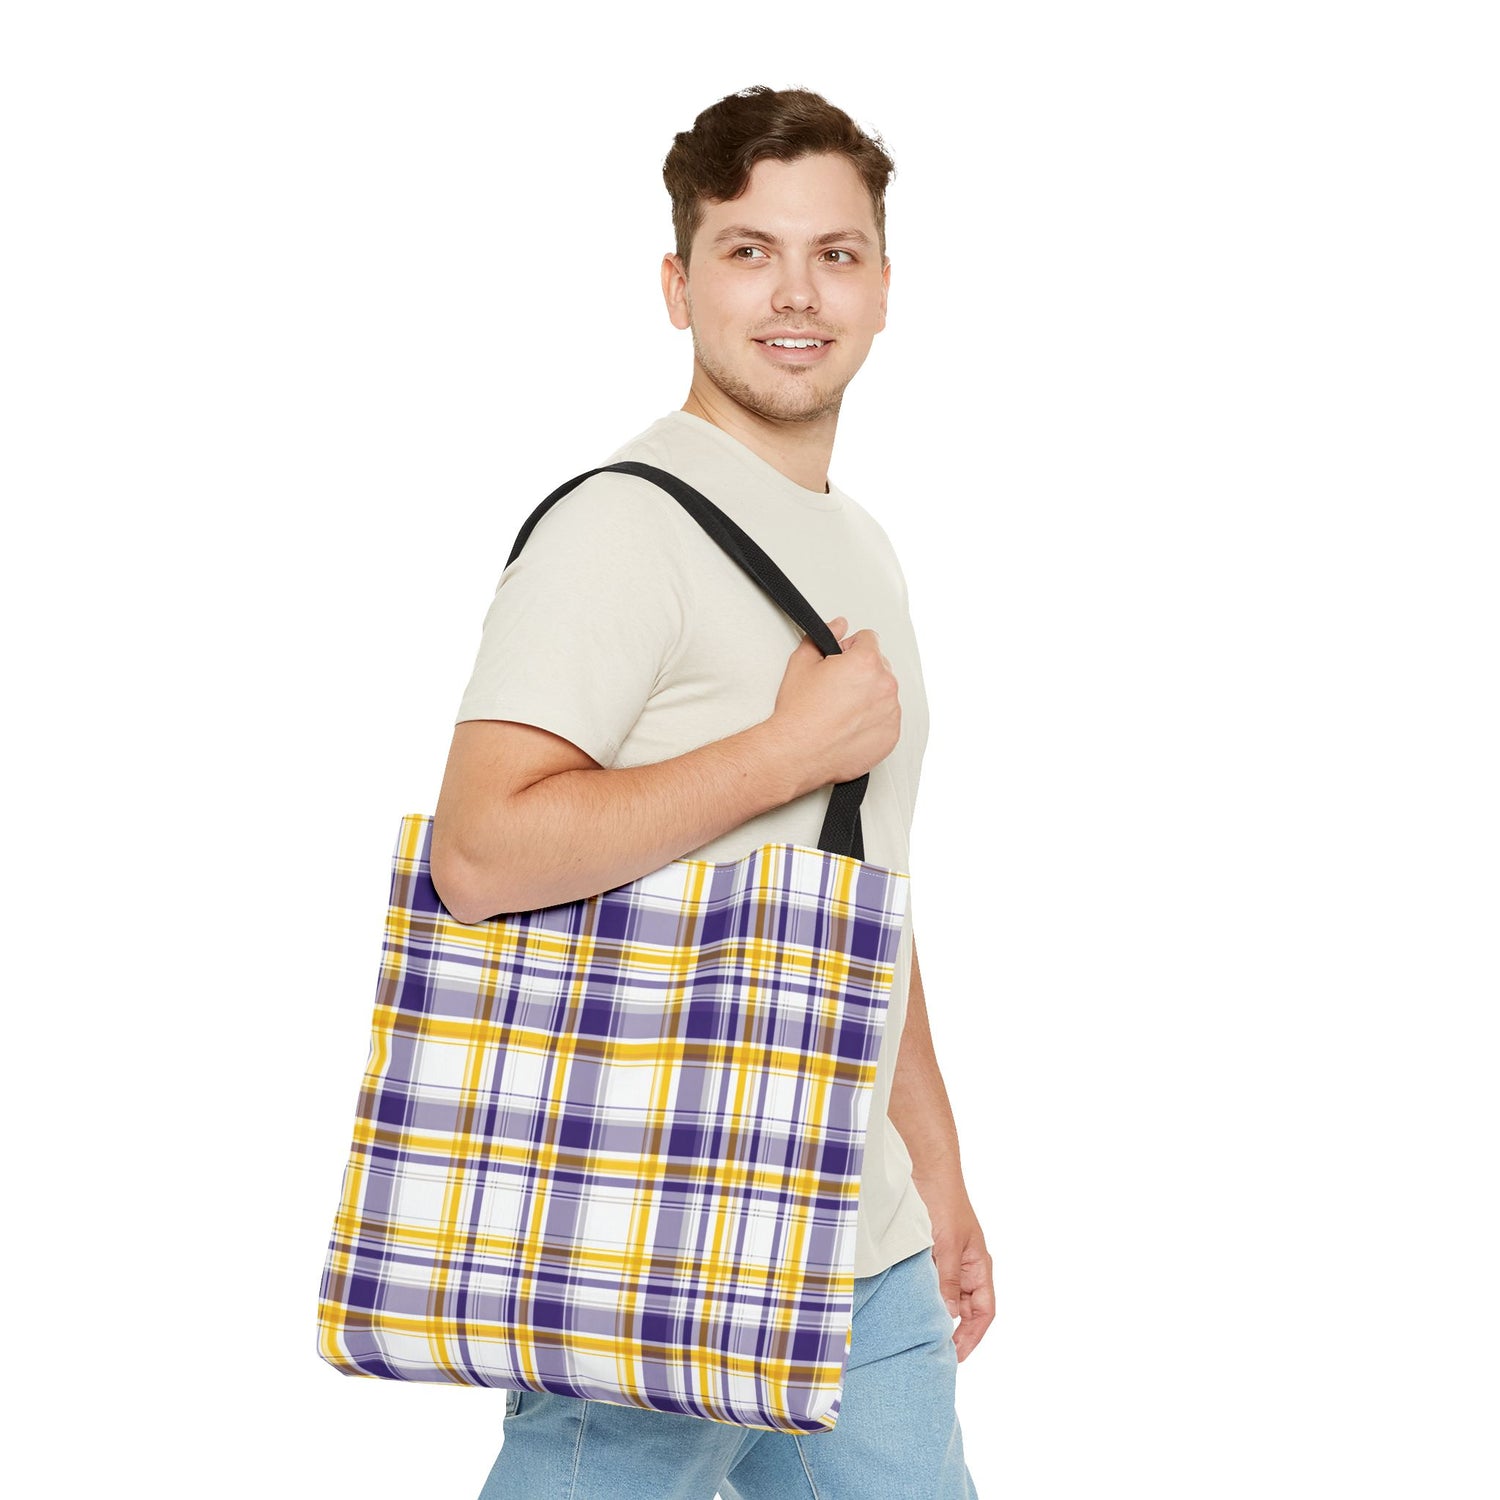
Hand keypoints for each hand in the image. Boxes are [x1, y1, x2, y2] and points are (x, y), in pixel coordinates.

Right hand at [771, 614, 901, 793]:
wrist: (797, 753)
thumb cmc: (799, 714)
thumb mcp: (802, 663)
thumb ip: (825, 635)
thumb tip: (839, 626)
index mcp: (866, 662)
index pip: (869, 639)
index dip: (850, 648)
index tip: (839, 662)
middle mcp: (885, 685)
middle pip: (880, 665)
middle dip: (862, 672)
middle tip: (836, 689)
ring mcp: (891, 712)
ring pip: (884, 693)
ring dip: (869, 696)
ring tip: (841, 710)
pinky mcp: (891, 736)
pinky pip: (887, 719)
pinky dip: (873, 721)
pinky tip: (849, 726)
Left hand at [926, 1191, 995, 1361]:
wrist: (926, 1169)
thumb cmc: (944, 1202)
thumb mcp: (947, 1245)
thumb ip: (948, 1281)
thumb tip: (948, 1316)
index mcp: (979, 1266)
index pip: (984, 1311)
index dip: (973, 1336)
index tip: (955, 1355)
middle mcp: (966, 1266)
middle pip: (965, 1309)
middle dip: (953, 1331)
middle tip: (933, 1351)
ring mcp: (947, 1259)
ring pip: (945, 1296)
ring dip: (936, 1314)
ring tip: (919, 1335)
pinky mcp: (928, 1252)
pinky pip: (929, 1281)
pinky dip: (922, 1295)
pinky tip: (909, 1305)